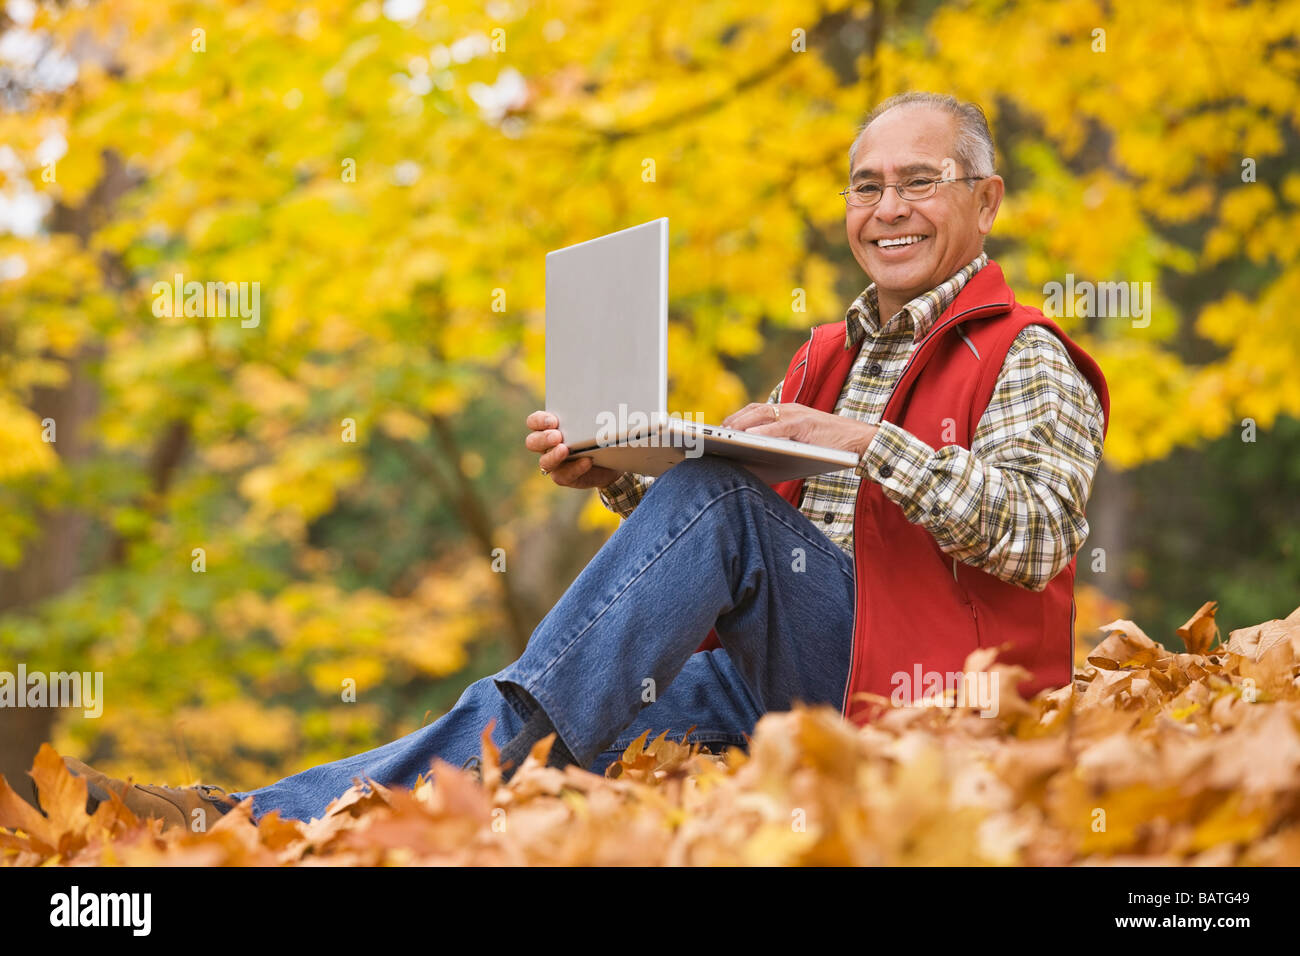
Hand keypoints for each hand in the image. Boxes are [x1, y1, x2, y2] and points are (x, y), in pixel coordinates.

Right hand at [524, 410, 623, 488]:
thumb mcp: (592, 421)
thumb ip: (587, 413)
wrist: (610, 460)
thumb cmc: (596, 434)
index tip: (554, 421)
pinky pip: (562, 476)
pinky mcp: (563, 476)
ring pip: (544, 462)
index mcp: (548, 428)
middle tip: (557, 436)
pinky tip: (587, 461)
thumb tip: (597, 398)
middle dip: (543, 438)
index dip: (539, 421)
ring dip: (554, 456)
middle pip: (532, 442)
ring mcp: (553, 462)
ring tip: (565, 450)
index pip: (533, 422)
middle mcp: (546, 445)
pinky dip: (575, 468)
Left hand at [721, 403, 877, 456]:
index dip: (734, 417)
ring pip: (763, 415)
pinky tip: (749, 439)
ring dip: (742, 424)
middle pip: (753, 410)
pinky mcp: (806, 424)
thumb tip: (749, 466)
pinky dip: (763, 432)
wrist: (858, 442)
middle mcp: (789, 409)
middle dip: (732, 421)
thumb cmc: (827, 449)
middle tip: (715, 435)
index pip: (754, 410)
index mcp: (786, 413)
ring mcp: (798, 415)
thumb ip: (778, 448)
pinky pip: (781, 427)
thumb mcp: (799, 446)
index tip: (717, 429)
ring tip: (725, 436)